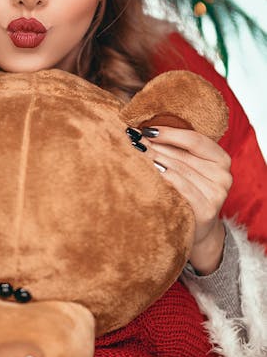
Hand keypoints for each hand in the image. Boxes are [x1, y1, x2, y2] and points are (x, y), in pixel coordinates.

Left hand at [132, 126, 231, 274]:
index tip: (145, 128)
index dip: (169, 133)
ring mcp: (217, 194)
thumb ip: (176, 148)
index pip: (194, 139)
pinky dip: (164, 177)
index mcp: (221, 159)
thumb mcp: (189, 166)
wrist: (198, 228)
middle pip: (182, 155)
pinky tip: (148, 171)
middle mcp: (223, 176)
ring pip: (179, 169)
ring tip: (135, 151)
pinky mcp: (207, 210)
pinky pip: (181, 187)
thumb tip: (144, 130)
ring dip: (154, 158)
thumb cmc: (188, 190)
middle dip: (155, 145)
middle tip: (132, 138)